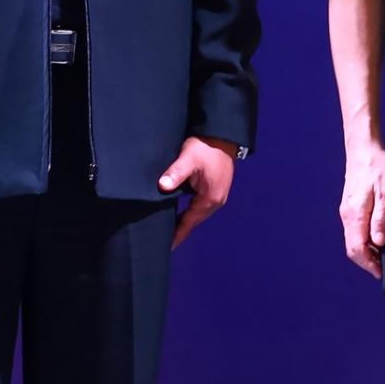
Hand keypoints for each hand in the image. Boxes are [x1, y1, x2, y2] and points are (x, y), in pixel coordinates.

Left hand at [158, 135, 239, 250]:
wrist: (222, 136)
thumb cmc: (205, 147)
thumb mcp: (188, 158)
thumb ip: (176, 172)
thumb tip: (163, 185)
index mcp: (210, 198)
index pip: (189, 222)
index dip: (177, 235)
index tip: (165, 248)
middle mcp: (216, 201)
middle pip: (194, 221)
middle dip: (180, 231)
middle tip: (162, 241)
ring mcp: (218, 195)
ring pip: (198, 214)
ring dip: (185, 222)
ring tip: (168, 230)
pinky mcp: (216, 189)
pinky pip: (200, 207)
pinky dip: (190, 213)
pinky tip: (180, 213)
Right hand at [338, 140, 384, 278]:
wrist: (363, 149)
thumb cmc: (377, 168)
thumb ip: (382, 218)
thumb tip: (379, 243)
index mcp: (355, 215)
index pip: (357, 249)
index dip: (369, 264)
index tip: (382, 273)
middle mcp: (347, 216)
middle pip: (352, 249)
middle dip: (367, 262)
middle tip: (384, 270)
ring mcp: (346, 212)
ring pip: (352, 241)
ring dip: (365, 253)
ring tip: (383, 258)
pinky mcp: (349, 207)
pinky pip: (354, 232)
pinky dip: (363, 242)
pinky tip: (377, 241)